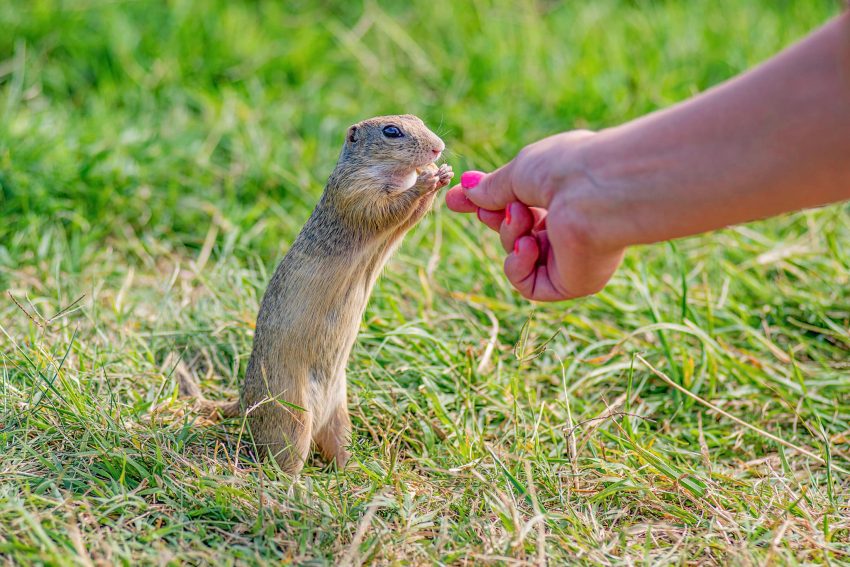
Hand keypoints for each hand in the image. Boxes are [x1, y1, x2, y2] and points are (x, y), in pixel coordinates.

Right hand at [445, 131, 624, 301]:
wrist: (598, 190)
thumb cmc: (565, 170)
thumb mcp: (518, 172)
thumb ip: (492, 188)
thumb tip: (466, 191)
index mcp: (566, 191)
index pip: (520, 204)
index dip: (487, 203)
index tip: (457, 200)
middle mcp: (572, 223)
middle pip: (517, 231)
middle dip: (496, 219)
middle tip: (485, 210)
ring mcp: (573, 255)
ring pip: (519, 255)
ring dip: (511, 234)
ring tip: (521, 215)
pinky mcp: (573, 281)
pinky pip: (529, 283)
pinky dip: (518, 264)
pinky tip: (528, 244)